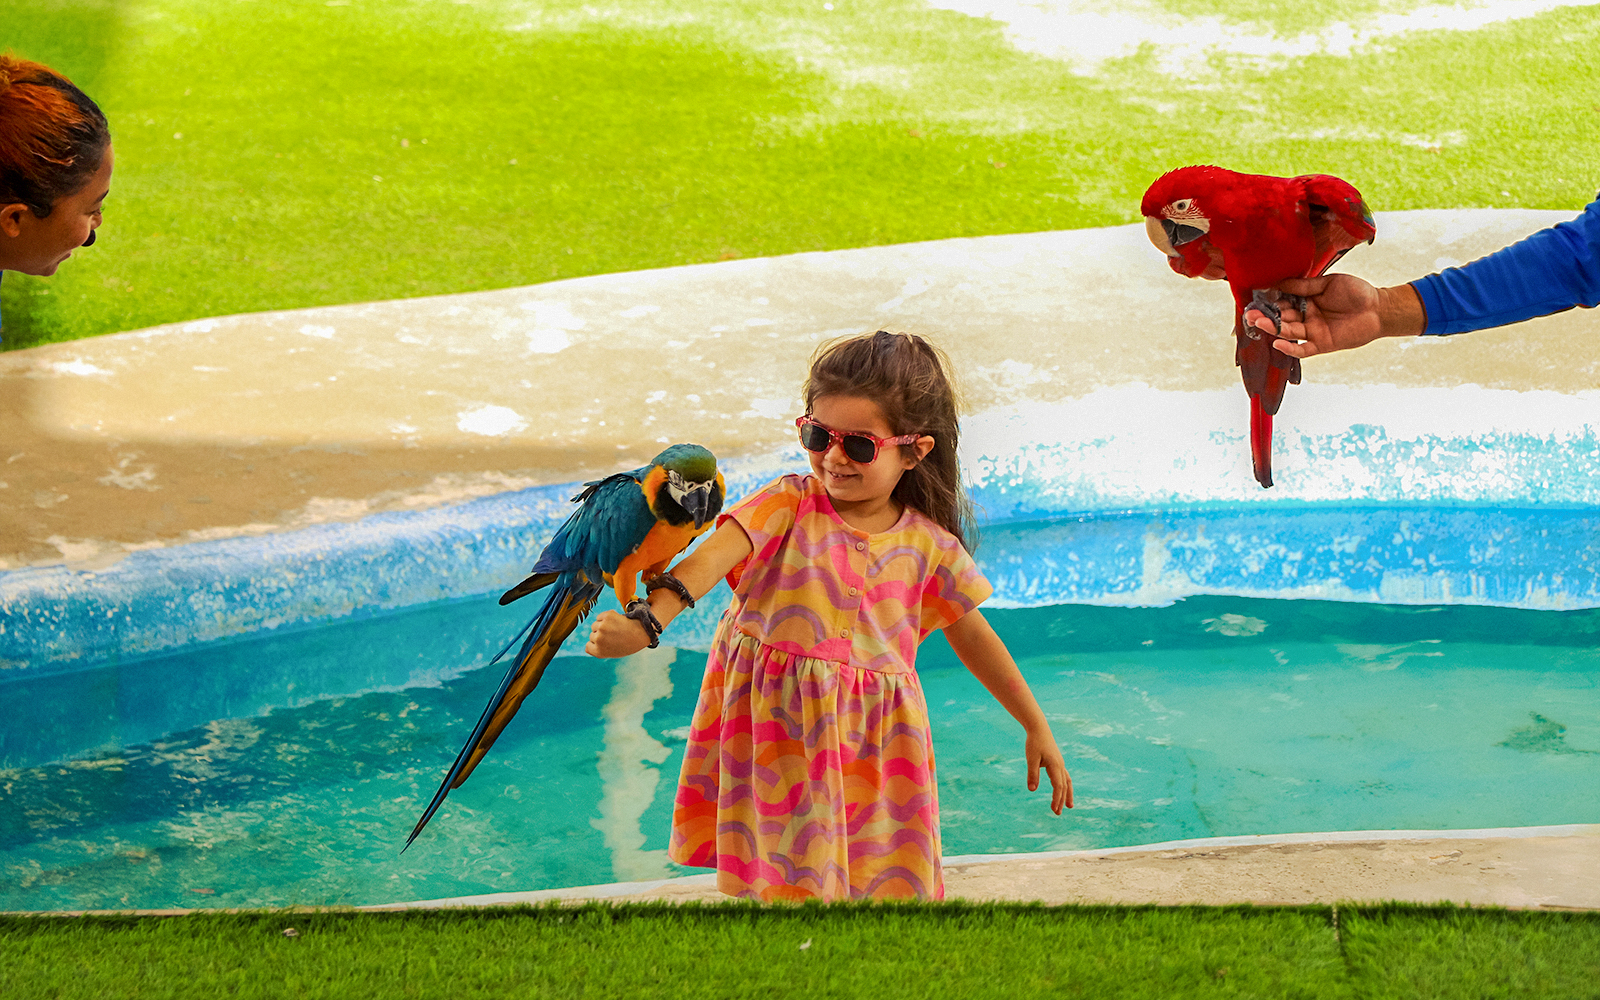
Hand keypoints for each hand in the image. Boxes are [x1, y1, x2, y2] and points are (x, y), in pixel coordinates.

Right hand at [584, 609, 651, 657]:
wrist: (641, 633)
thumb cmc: (627, 644)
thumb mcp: (612, 653)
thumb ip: (598, 651)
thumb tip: (586, 648)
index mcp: (599, 651)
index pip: (588, 646)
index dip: (597, 644)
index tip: (607, 643)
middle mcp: (598, 639)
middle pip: (592, 635)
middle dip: (601, 635)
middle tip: (615, 636)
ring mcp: (602, 627)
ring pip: (595, 625)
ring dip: (602, 625)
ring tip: (615, 629)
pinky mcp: (607, 616)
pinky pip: (600, 617)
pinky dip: (606, 618)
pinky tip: (616, 621)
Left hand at [1025, 727, 1072, 813]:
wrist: (1039, 729)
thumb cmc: (1034, 743)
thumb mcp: (1031, 759)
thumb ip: (1032, 774)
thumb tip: (1032, 790)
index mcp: (1055, 765)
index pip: (1058, 786)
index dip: (1057, 799)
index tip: (1054, 809)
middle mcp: (1060, 766)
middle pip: (1064, 786)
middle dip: (1061, 800)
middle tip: (1057, 813)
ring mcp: (1060, 764)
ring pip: (1067, 782)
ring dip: (1067, 795)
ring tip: (1070, 806)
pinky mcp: (1057, 762)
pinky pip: (1064, 777)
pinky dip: (1064, 786)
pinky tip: (1061, 790)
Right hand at [1245, 274, 1422, 358]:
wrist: (1379, 308)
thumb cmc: (1357, 292)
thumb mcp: (1328, 283)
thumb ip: (1304, 286)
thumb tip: (1279, 283)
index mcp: (1306, 301)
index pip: (1283, 302)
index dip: (1270, 301)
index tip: (1256, 297)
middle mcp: (1307, 317)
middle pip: (1282, 318)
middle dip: (1266, 316)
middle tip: (1251, 314)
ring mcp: (1313, 332)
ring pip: (1288, 332)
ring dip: (1273, 328)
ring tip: (1259, 323)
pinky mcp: (1322, 344)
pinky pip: (1302, 350)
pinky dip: (1290, 349)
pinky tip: (1278, 343)